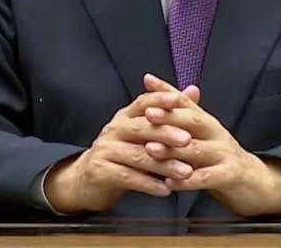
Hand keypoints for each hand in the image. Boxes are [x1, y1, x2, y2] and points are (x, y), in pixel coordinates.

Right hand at [43, 84, 198, 213]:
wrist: (86, 179)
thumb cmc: (122, 153)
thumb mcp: (142, 132)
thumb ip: (168, 113)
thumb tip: (194, 91)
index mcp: (125, 116)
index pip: (142, 102)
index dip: (159, 99)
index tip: (178, 101)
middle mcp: (113, 129)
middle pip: (141, 127)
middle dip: (166, 133)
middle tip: (188, 140)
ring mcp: (105, 150)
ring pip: (138, 155)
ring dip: (164, 165)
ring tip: (185, 171)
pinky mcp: (100, 172)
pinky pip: (128, 177)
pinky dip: (149, 184)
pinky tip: (166, 190)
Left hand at [141, 74, 280, 216]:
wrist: (254, 181)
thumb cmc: (219, 157)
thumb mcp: (202, 135)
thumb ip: (181, 117)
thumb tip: (157, 87)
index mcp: (207, 121)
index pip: (187, 101)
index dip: (168, 91)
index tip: (148, 82)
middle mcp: (217, 132)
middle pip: (193, 120)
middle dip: (169, 116)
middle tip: (148, 114)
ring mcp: (224, 153)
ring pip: (196, 149)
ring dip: (172, 150)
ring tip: (150, 149)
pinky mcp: (230, 175)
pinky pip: (206, 177)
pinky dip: (187, 181)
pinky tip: (169, 182)